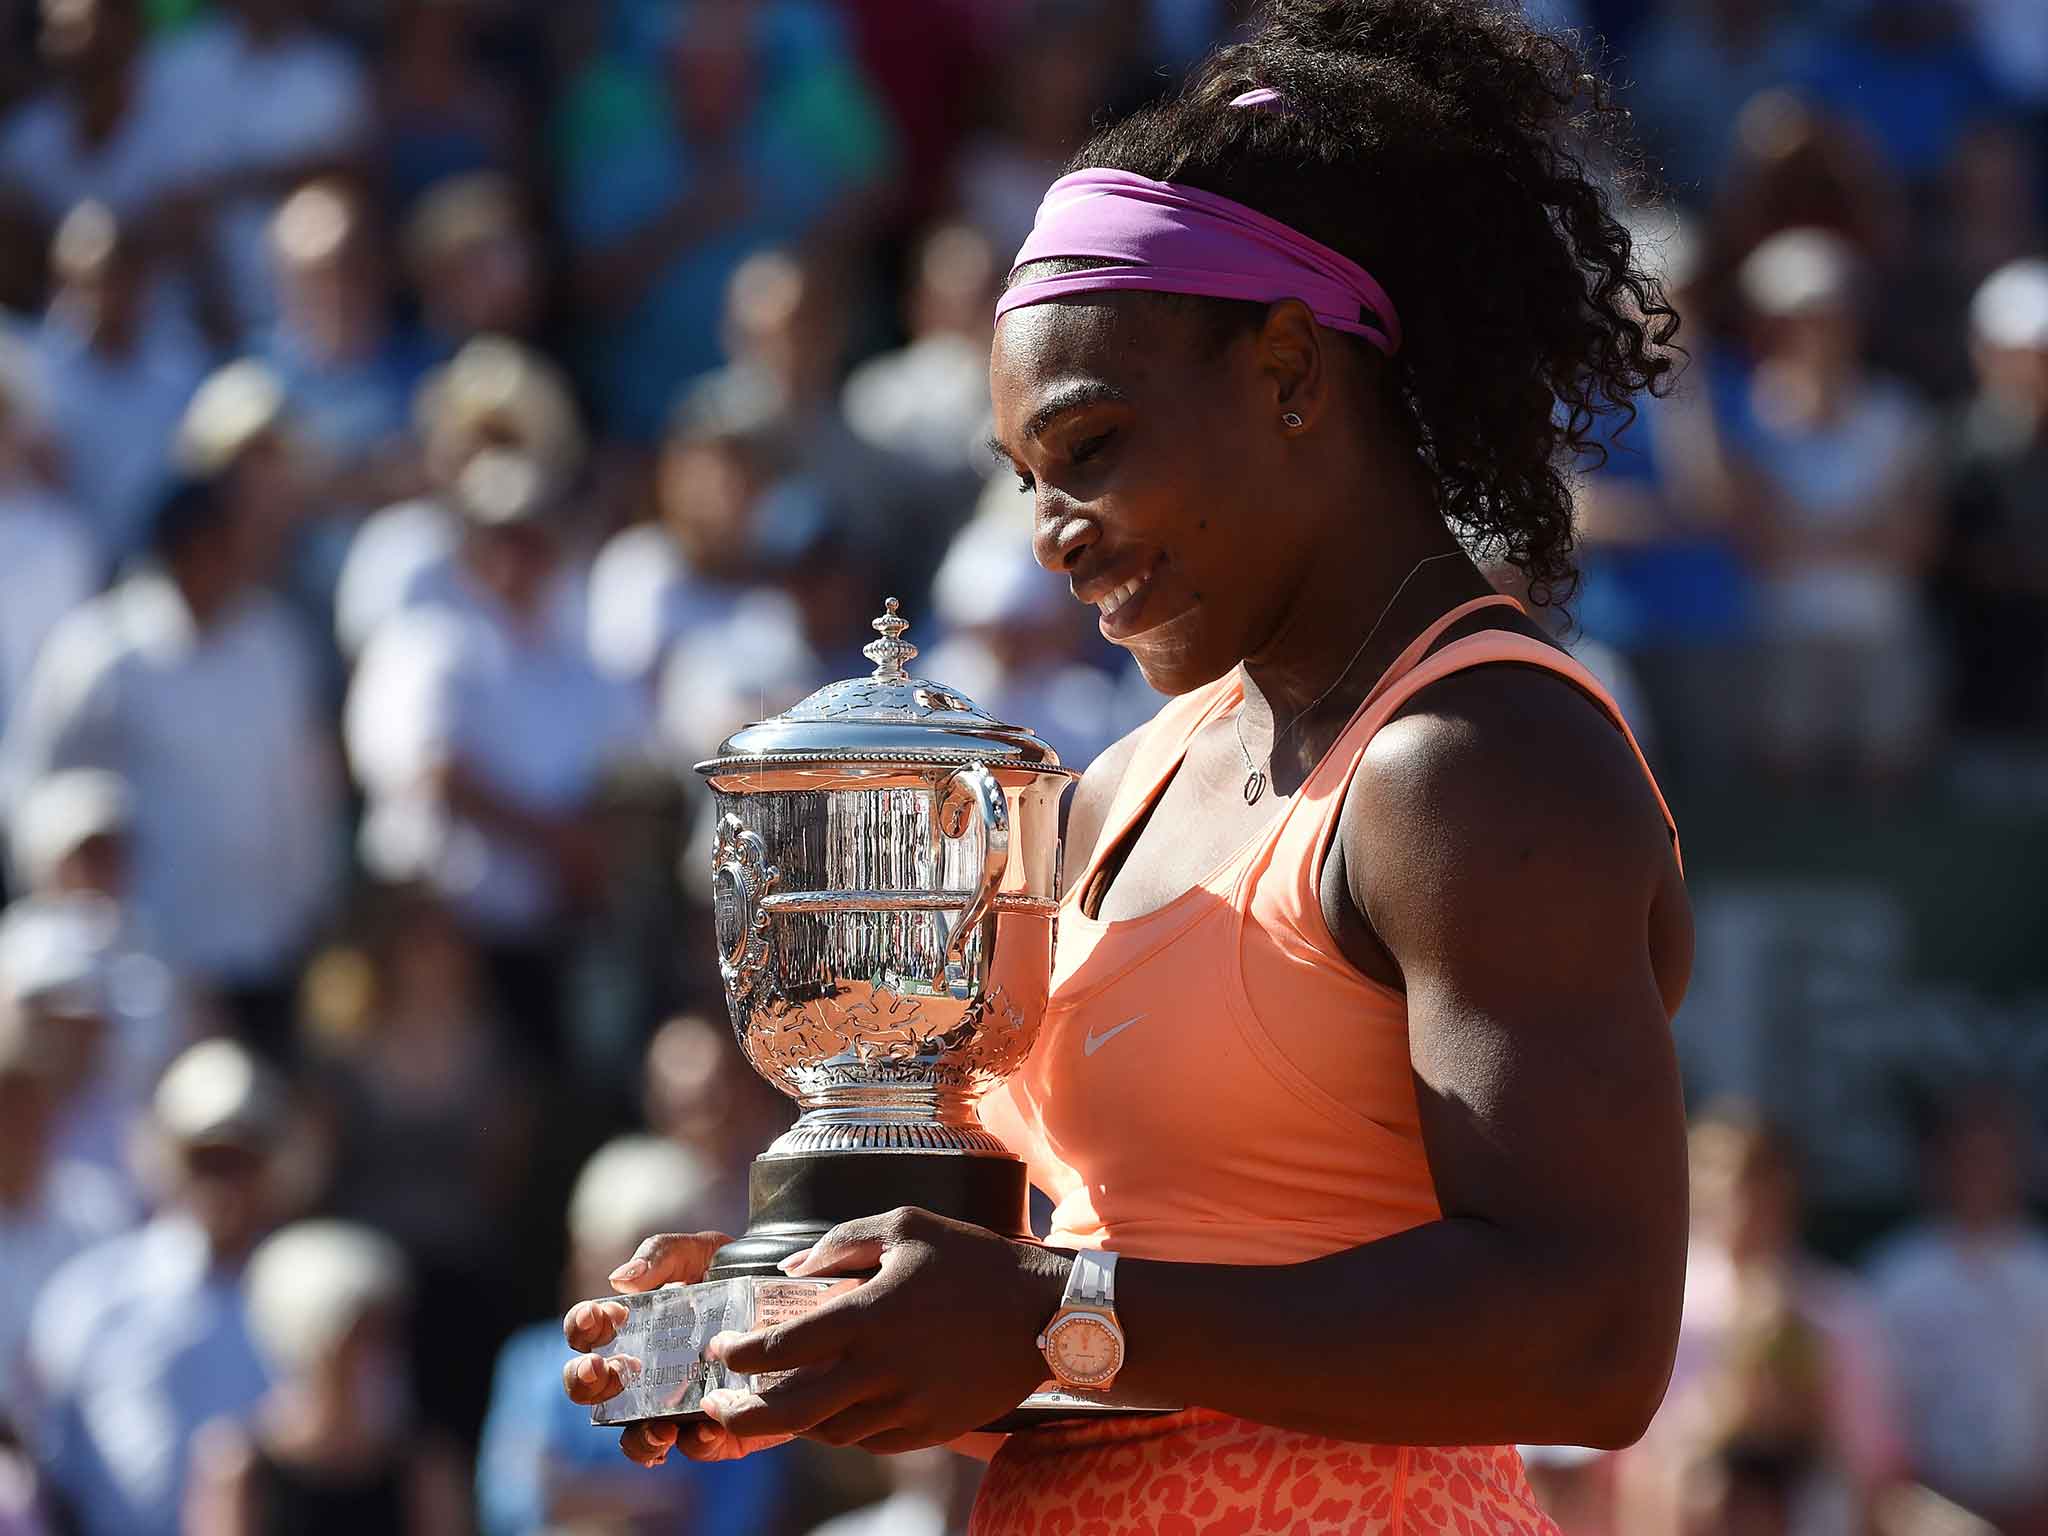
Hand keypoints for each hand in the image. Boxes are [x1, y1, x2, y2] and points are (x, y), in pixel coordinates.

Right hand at [560, 1231, 791, 1466]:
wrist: (787, 1291)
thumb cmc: (731, 1268)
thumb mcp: (697, 1251)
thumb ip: (661, 1254)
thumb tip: (621, 1278)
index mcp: (631, 1328)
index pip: (587, 1333)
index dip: (581, 1328)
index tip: (597, 1318)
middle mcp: (645, 1372)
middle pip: (594, 1391)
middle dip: (587, 1384)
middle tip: (603, 1371)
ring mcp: (677, 1403)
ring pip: (636, 1437)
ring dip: (638, 1438)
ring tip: (658, 1428)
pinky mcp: (717, 1425)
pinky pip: (696, 1448)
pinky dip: (696, 1445)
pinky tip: (707, 1429)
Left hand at [696, 1207, 1066, 1454]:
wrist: (1047, 1312)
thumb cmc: (975, 1260)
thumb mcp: (906, 1226)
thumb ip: (842, 1243)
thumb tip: (793, 1269)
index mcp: (868, 1317)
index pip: (780, 1350)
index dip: (738, 1355)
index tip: (720, 1350)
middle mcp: (880, 1371)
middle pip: (788, 1414)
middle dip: (740, 1415)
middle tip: (718, 1408)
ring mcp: (905, 1407)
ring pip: (826, 1432)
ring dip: (793, 1422)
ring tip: (777, 1402)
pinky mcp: (929, 1430)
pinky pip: (868, 1441)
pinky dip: (840, 1429)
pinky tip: (833, 1409)